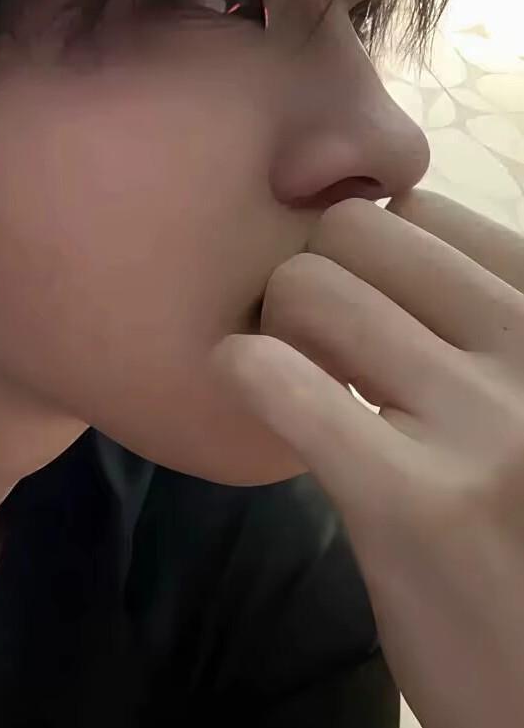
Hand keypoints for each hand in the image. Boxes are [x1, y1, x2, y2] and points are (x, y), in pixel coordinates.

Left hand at [210, 191, 523, 727]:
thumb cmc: (521, 526)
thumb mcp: (521, 394)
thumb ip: (467, 320)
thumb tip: (370, 229)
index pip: (419, 213)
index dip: (366, 255)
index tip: (360, 313)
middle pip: (353, 232)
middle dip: (314, 279)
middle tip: (318, 347)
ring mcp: (481, 426)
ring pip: (308, 287)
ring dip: (277, 328)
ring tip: (302, 383)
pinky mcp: (412, 502)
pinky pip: (279, 379)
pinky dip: (243, 373)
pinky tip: (253, 391)